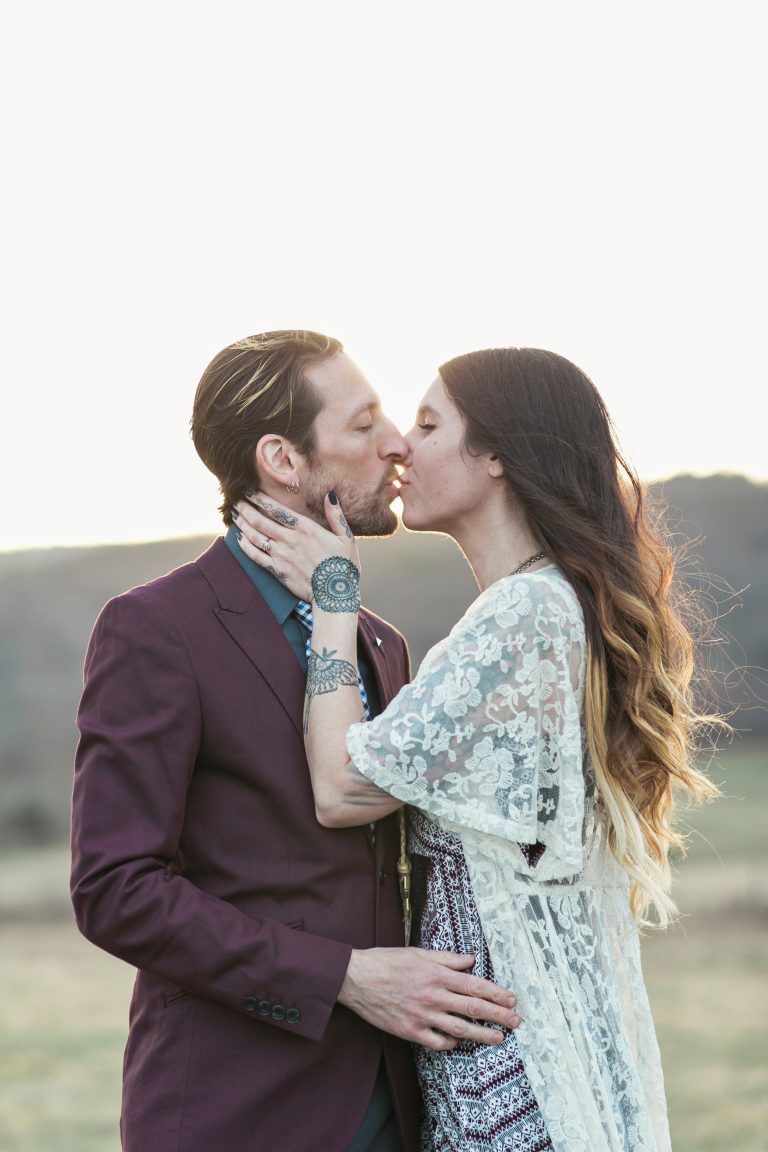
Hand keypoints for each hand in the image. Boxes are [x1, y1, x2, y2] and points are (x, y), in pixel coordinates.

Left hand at [232, 491, 357, 601]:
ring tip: (235, 516)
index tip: (249, 491)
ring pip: (255, 536)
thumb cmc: (343, 566)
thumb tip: (330, 495)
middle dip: (246, 508)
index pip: (277, 509)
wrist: (334, 595)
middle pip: (260, 521)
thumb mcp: (346, 537)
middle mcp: (290, 540)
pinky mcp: (277, 571)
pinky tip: (239, 539)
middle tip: (236, 500)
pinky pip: (256, 556)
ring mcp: (281, 556)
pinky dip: (245, 546)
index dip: (260, 499)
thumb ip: (336, 515)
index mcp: (306, 529)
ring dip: (242, 525)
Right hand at [338, 947, 520, 1050]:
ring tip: (499, 1038)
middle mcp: (433, 996)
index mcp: (437, 974)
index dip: (496, 993)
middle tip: (516, 1021)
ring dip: (482, 1034)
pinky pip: (437, 1042)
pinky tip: (459, 1042)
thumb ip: (447, 958)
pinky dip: (451, 1044)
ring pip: (459, 1029)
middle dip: (498, 1015)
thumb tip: (470, 960)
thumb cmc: (386, 961)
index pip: (474, 985)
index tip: (511, 999)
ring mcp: (422, 1016)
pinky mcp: (410, 1031)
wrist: (356, 979)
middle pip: (473, 1008)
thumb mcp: (418, 953)